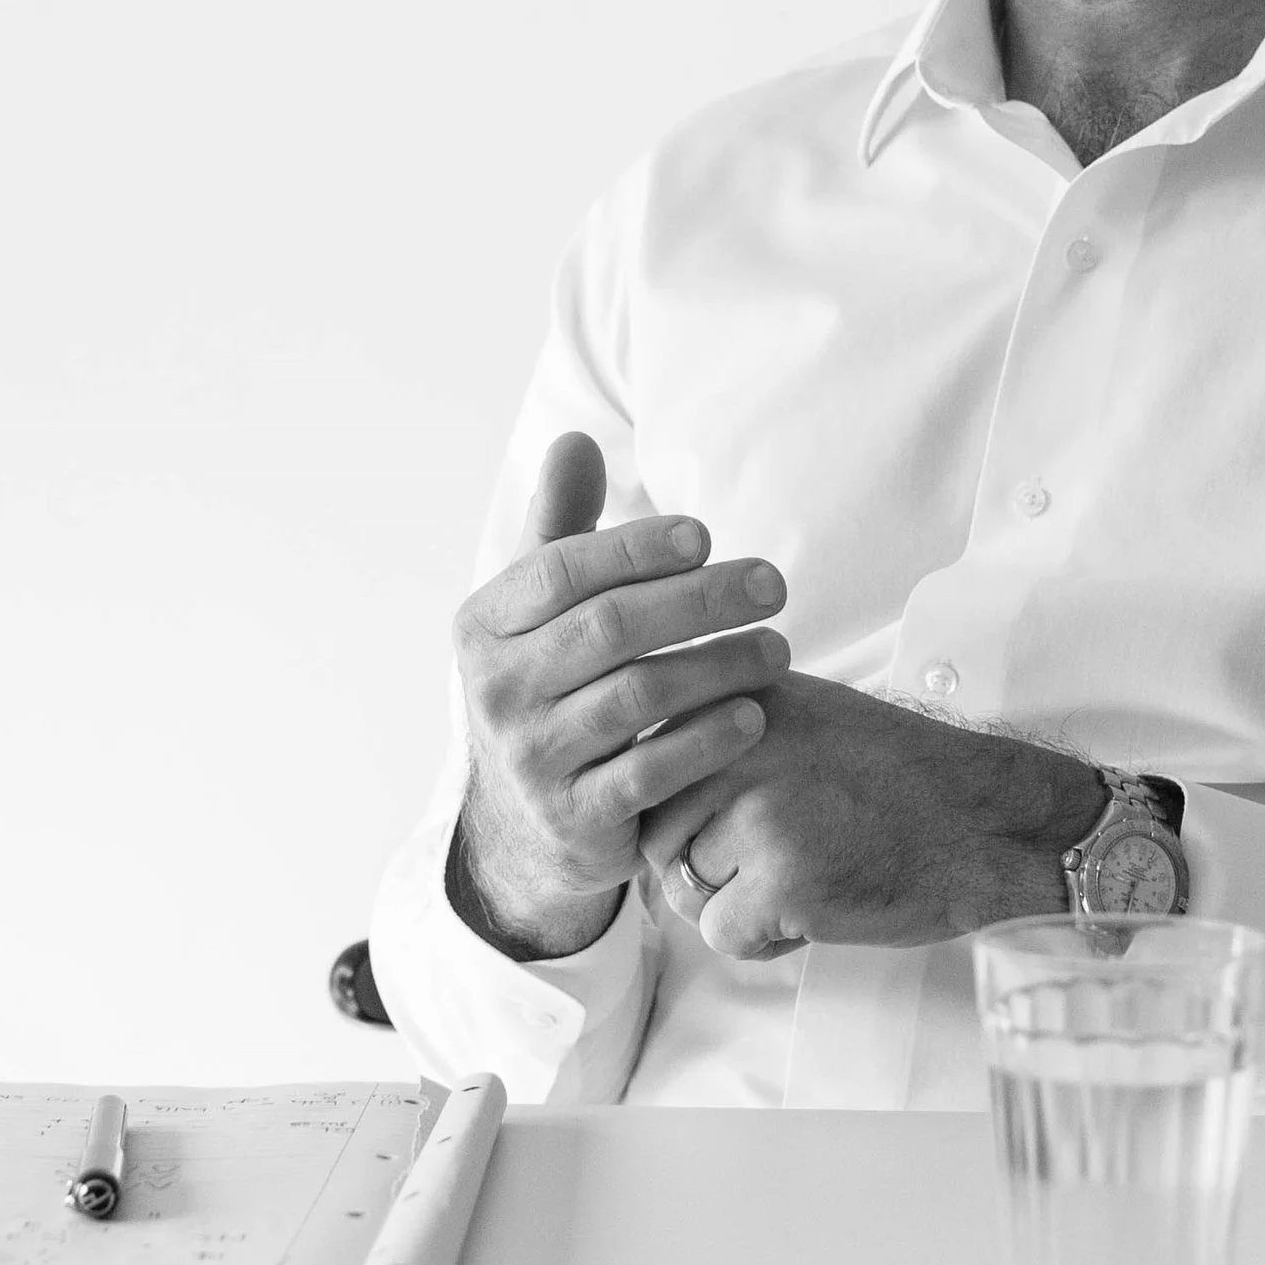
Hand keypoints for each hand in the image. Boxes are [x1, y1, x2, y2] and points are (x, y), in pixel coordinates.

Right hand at [449, 432, 791, 959]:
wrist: (531, 825)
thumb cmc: (553, 686)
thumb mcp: (541, 611)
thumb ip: (562, 528)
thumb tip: (573, 440)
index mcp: (486, 627)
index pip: (562, 570)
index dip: (636, 547)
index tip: (706, 536)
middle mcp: (496, 692)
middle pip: (609, 627)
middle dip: (700, 600)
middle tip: (773, 585)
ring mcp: (531, 760)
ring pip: (637, 697)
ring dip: (720, 665)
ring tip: (779, 648)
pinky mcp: (574, 819)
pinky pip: (649, 773)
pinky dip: (707, 740)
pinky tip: (756, 714)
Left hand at [638, 673, 1106, 959]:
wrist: (983, 820)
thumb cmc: (896, 779)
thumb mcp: (801, 715)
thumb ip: (721, 733)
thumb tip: (638, 777)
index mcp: (740, 693)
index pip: (654, 770)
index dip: (700, 814)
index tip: (768, 809)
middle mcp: (740, 739)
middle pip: (658, 835)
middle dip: (709, 864)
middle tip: (791, 850)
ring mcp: (758, 807)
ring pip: (684, 887)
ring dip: (737, 901)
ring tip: (811, 870)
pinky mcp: (779, 877)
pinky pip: (719, 934)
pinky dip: (765, 939)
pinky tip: (823, 903)